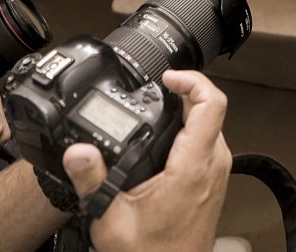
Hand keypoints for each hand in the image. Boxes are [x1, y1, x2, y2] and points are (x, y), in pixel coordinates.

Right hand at [62, 70, 231, 251]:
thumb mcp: (111, 218)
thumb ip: (93, 181)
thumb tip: (78, 152)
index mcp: (193, 168)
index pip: (211, 104)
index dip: (192, 79)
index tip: (168, 76)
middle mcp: (213, 166)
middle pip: (211, 108)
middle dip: (185, 91)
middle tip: (158, 87)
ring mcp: (217, 173)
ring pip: (212, 124)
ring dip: (189, 109)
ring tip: (161, 103)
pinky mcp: (214, 180)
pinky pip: (209, 141)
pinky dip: (190, 128)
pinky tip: (167, 133)